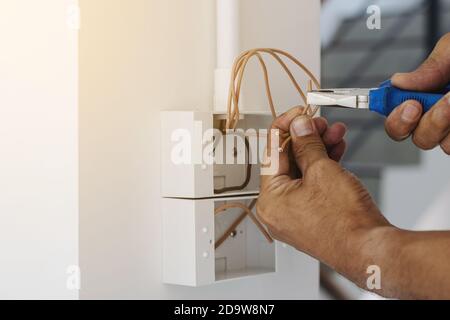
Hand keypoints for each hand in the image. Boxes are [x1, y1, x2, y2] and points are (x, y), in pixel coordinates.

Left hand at [257, 108, 391, 281]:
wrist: (371, 250)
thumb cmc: (346, 223)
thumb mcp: (322, 171)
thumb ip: (307, 144)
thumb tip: (299, 126)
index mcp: (270, 200)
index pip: (271, 153)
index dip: (286, 127)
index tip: (298, 113)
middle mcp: (278, 210)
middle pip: (287, 162)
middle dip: (306, 138)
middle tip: (319, 123)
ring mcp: (295, 214)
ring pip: (302, 172)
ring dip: (318, 149)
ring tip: (334, 133)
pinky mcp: (311, 216)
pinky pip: (311, 185)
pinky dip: (323, 167)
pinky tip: (336, 150)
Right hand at [386, 32, 449, 153]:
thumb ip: (430, 67)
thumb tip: (398, 82)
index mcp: (428, 94)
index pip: (398, 117)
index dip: (395, 116)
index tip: (408, 104)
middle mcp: (442, 115)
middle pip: (417, 137)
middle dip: (429, 122)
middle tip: (445, 103)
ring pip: (444, 145)